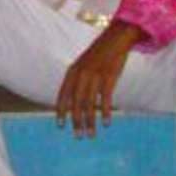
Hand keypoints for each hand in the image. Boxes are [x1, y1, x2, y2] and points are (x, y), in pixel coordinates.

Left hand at [56, 20, 138, 137]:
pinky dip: (104, 112)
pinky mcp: (109, 76)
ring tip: (91, 134)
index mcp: (72, 72)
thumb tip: (71, 102)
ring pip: (89, 104)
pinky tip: (106, 122)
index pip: (63, 95)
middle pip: (76, 103)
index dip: (61, 111)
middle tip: (78, 136)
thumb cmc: (98, 55)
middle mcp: (81, 74)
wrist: (115, 39)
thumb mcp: (82, 65)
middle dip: (76, 121)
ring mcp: (94, 75)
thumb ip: (76, 81)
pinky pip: (105, 98)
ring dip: (90, 121)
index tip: (60, 126)